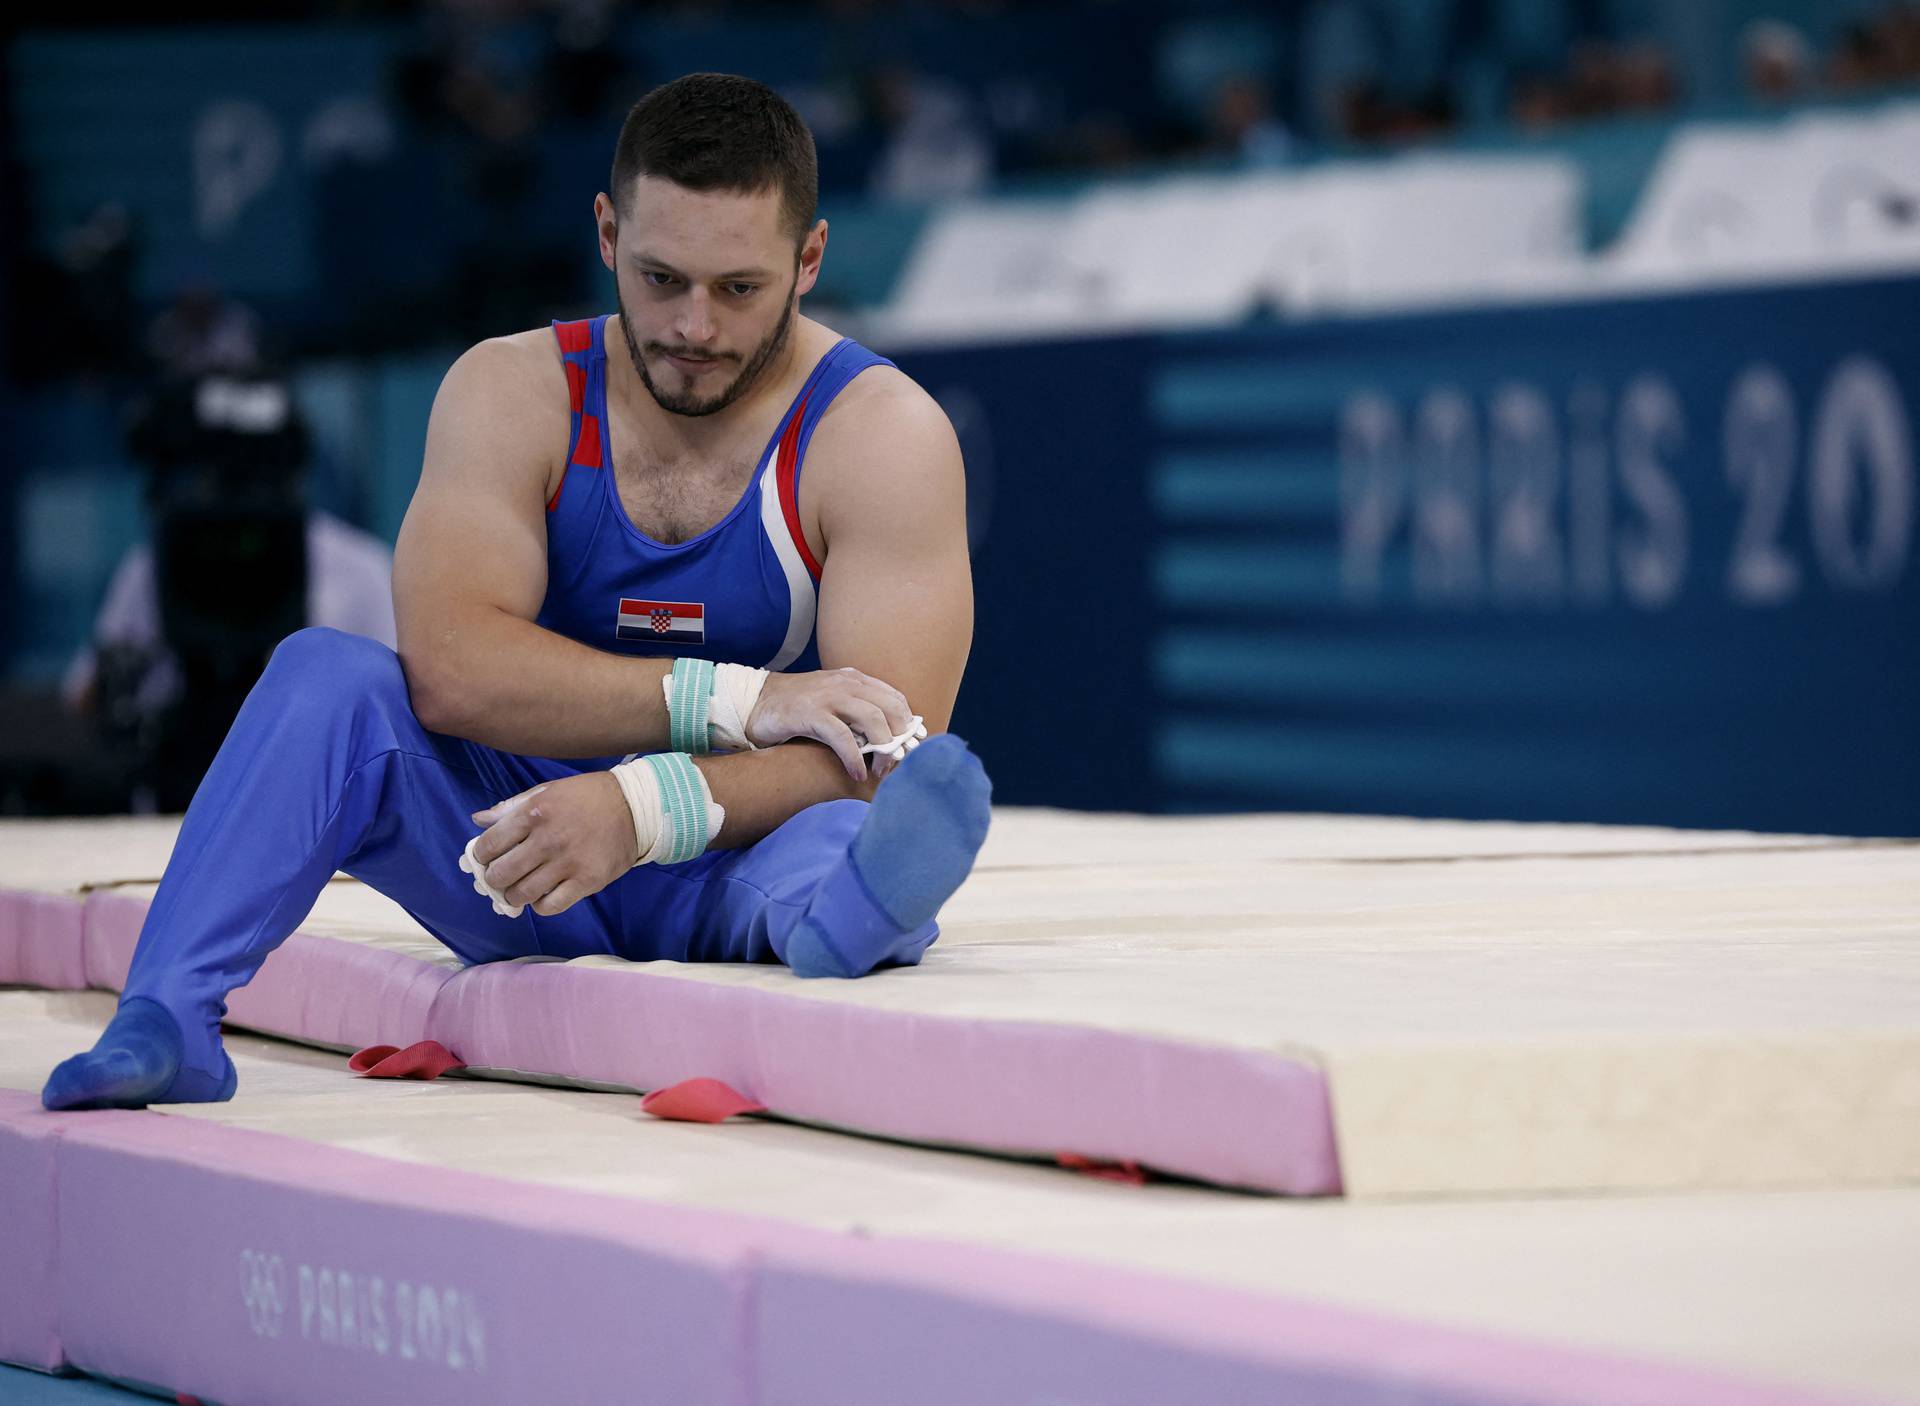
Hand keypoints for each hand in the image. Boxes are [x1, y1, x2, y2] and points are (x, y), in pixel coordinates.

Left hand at [468, 773, 635, 916]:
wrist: (635, 807)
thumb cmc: (587, 797)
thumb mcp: (546, 791)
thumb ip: (511, 807)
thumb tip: (478, 820)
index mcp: (534, 813)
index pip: (489, 845)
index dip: (481, 856)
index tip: (486, 859)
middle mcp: (547, 839)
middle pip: (501, 874)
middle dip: (493, 879)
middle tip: (500, 877)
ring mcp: (568, 863)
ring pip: (522, 894)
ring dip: (514, 895)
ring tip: (519, 889)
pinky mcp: (587, 882)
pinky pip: (550, 906)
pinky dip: (540, 906)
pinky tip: (542, 895)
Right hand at [745, 667, 917, 782]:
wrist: (754, 702)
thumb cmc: (796, 708)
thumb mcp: (832, 701)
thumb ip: (856, 711)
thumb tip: (887, 739)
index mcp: (854, 679)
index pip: (895, 698)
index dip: (908, 724)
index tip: (910, 748)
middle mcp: (846, 683)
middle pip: (891, 709)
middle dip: (900, 739)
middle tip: (896, 763)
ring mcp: (828, 696)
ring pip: (873, 720)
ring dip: (882, 750)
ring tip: (878, 771)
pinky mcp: (811, 713)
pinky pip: (843, 737)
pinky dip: (855, 758)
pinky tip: (858, 773)